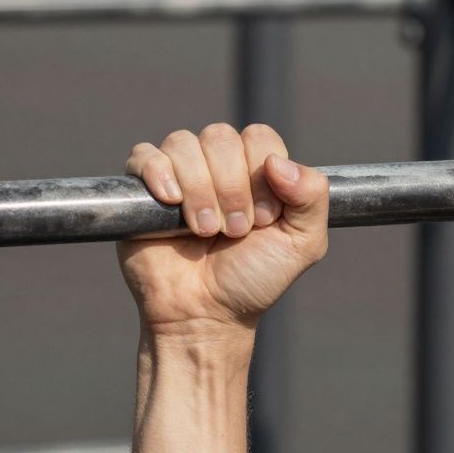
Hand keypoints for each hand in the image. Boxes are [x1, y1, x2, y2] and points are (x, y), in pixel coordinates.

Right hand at [118, 123, 328, 339]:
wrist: (205, 315)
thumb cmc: (252, 280)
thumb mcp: (301, 243)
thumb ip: (312, 197)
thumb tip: (277, 161)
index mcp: (255, 170)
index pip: (259, 137)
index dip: (262, 175)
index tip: (264, 220)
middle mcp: (217, 165)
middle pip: (221, 136)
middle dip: (232, 188)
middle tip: (234, 232)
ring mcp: (178, 175)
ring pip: (184, 144)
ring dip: (199, 190)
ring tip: (205, 231)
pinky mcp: (141, 190)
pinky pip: (144, 156)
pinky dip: (159, 174)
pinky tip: (171, 202)